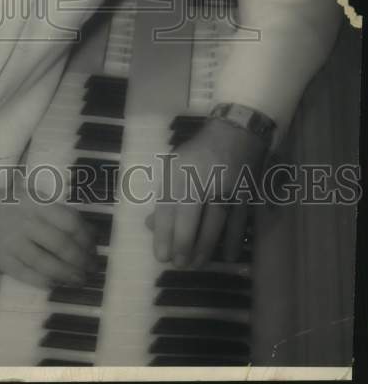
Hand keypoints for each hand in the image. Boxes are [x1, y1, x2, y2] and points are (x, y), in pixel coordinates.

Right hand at [0, 183, 98, 288]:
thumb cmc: (7, 203)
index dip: (86, 236)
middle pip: (62, 244)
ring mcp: (13, 242)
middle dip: (82, 259)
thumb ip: (55, 211)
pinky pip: (28, 274)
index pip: (69, 221)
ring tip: (79, 280)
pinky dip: (45, 281)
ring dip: (67, 274)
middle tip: (92, 268)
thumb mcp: (31, 195)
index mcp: (36, 202)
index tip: (95, 247)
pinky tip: (56, 284)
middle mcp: (26, 221)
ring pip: (47, 262)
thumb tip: (87, 230)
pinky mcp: (2, 259)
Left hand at [148, 117, 267, 268]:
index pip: (167, 207)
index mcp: (178, 171)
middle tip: (179, 265)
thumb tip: (152, 225)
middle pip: (190, 218)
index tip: (161, 257)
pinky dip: (234, 240)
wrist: (236, 132)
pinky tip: (228, 257)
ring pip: (214, 222)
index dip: (164, 234)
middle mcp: (200, 178)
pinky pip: (239, 220)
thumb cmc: (198, 153)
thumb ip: (165, 196)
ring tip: (197, 264)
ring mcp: (225, 186)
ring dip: (205, 247)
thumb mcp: (174, 167)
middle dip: (184, 245)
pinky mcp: (246, 192)